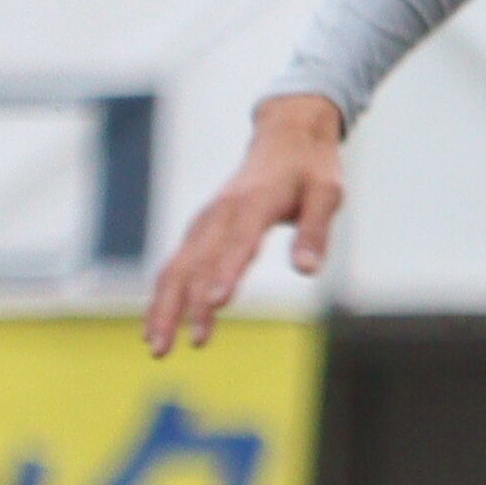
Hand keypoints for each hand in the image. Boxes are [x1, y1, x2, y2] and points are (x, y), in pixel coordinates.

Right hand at [144, 91, 345, 354]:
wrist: (286, 136)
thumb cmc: (310, 169)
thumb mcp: (327, 195)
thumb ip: (316, 232)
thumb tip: (307, 271)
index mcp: (255, 204)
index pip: (239, 243)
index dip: (226, 272)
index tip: (214, 304)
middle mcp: (221, 214)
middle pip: (194, 264)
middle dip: (181, 307)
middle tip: (171, 347)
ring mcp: (206, 221)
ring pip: (176, 268)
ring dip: (164, 307)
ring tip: (158, 348)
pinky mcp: (201, 230)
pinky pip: (177, 265)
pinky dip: (165, 294)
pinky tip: (159, 325)